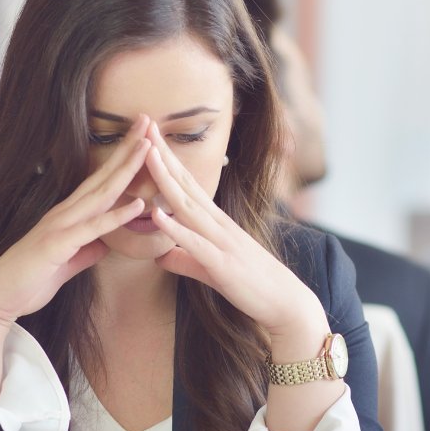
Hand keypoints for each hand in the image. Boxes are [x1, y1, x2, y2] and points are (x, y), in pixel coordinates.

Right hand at [0, 115, 153, 325]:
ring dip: (126, 170)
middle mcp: (65, 214)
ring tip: (148, 147)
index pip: (100, 182)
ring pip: (100, 193)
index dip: (122, 159)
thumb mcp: (66, 264)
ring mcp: (60, 226)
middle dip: (127, 149)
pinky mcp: (58, 244)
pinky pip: (93, 228)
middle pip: (103, 176)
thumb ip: (85, 251)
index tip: (142, 139)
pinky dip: (116, 215)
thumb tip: (103, 244)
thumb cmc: (28, 280)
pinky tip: (138, 204)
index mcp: (67, 216)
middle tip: (148, 122)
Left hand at [143, 123, 326, 353]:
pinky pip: (195, 244)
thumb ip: (185, 260)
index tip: (150, 138)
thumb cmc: (251, 285)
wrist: (285, 303)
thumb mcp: (211, 270)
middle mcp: (218, 225)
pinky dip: (175, 229)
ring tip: (148, 156)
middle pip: (186, 185)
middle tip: (145, 127)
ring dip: (166, 181)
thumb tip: (161, 256)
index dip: (168, 162)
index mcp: (215, 223)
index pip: (187, 185)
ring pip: (188, 206)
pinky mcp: (222, 264)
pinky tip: (157, 214)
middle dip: (164, 157)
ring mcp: (221, 241)